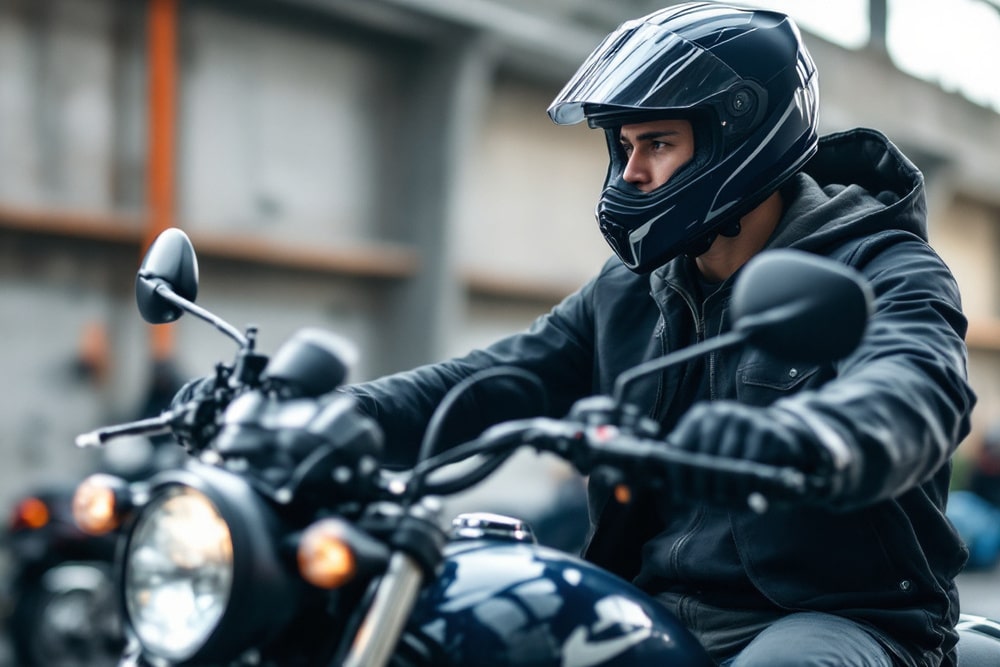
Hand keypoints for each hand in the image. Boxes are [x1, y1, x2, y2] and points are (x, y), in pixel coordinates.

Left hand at [667, 401, 829, 508]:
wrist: (781, 435)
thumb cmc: (737, 448)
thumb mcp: (712, 449)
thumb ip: (688, 462)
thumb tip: (661, 481)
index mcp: (702, 415)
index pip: (681, 448)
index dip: (679, 475)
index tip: (681, 495)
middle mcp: (722, 412)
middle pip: (704, 460)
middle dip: (704, 488)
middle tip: (708, 504)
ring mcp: (747, 420)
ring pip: (729, 466)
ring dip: (727, 491)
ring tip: (727, 503)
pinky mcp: (769, 433)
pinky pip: (754, 468)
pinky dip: (750, 487)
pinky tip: (748, 496)